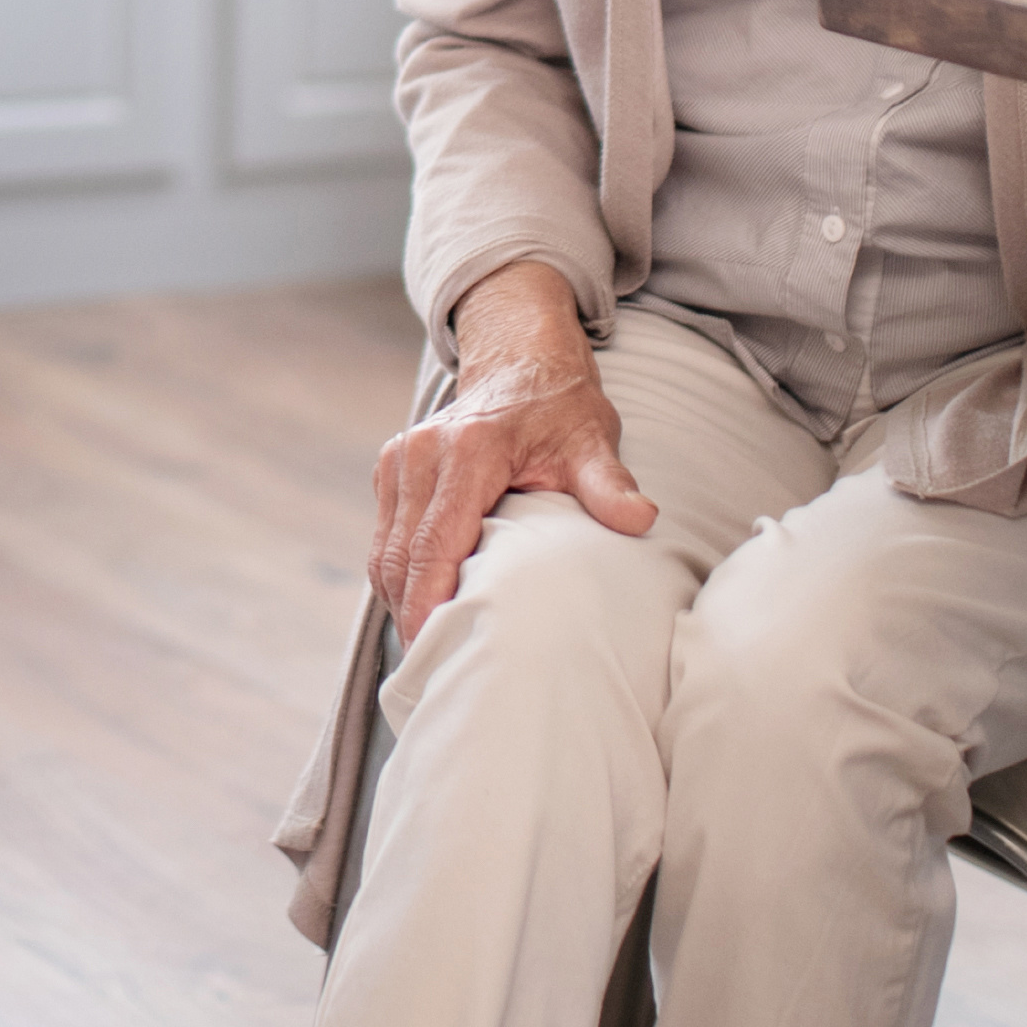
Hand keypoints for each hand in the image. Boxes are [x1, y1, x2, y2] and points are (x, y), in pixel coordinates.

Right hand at [372, 272, 656, 626]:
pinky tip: (420, 607)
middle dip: (410, 614)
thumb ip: (609, 484)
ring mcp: (401, 459)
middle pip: (399, 555)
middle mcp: (422, 452)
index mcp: (468, 450)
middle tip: (430, 665)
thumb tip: (642, 520)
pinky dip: (396, 576)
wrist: (521, 360)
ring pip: (384, 551)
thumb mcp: (593, 440)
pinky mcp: (392, 468)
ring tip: (425, 647)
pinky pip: (385, 537)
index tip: (433, 646)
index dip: (429, 600)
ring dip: (399, 600)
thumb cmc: (560, 407)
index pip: (435, 541)